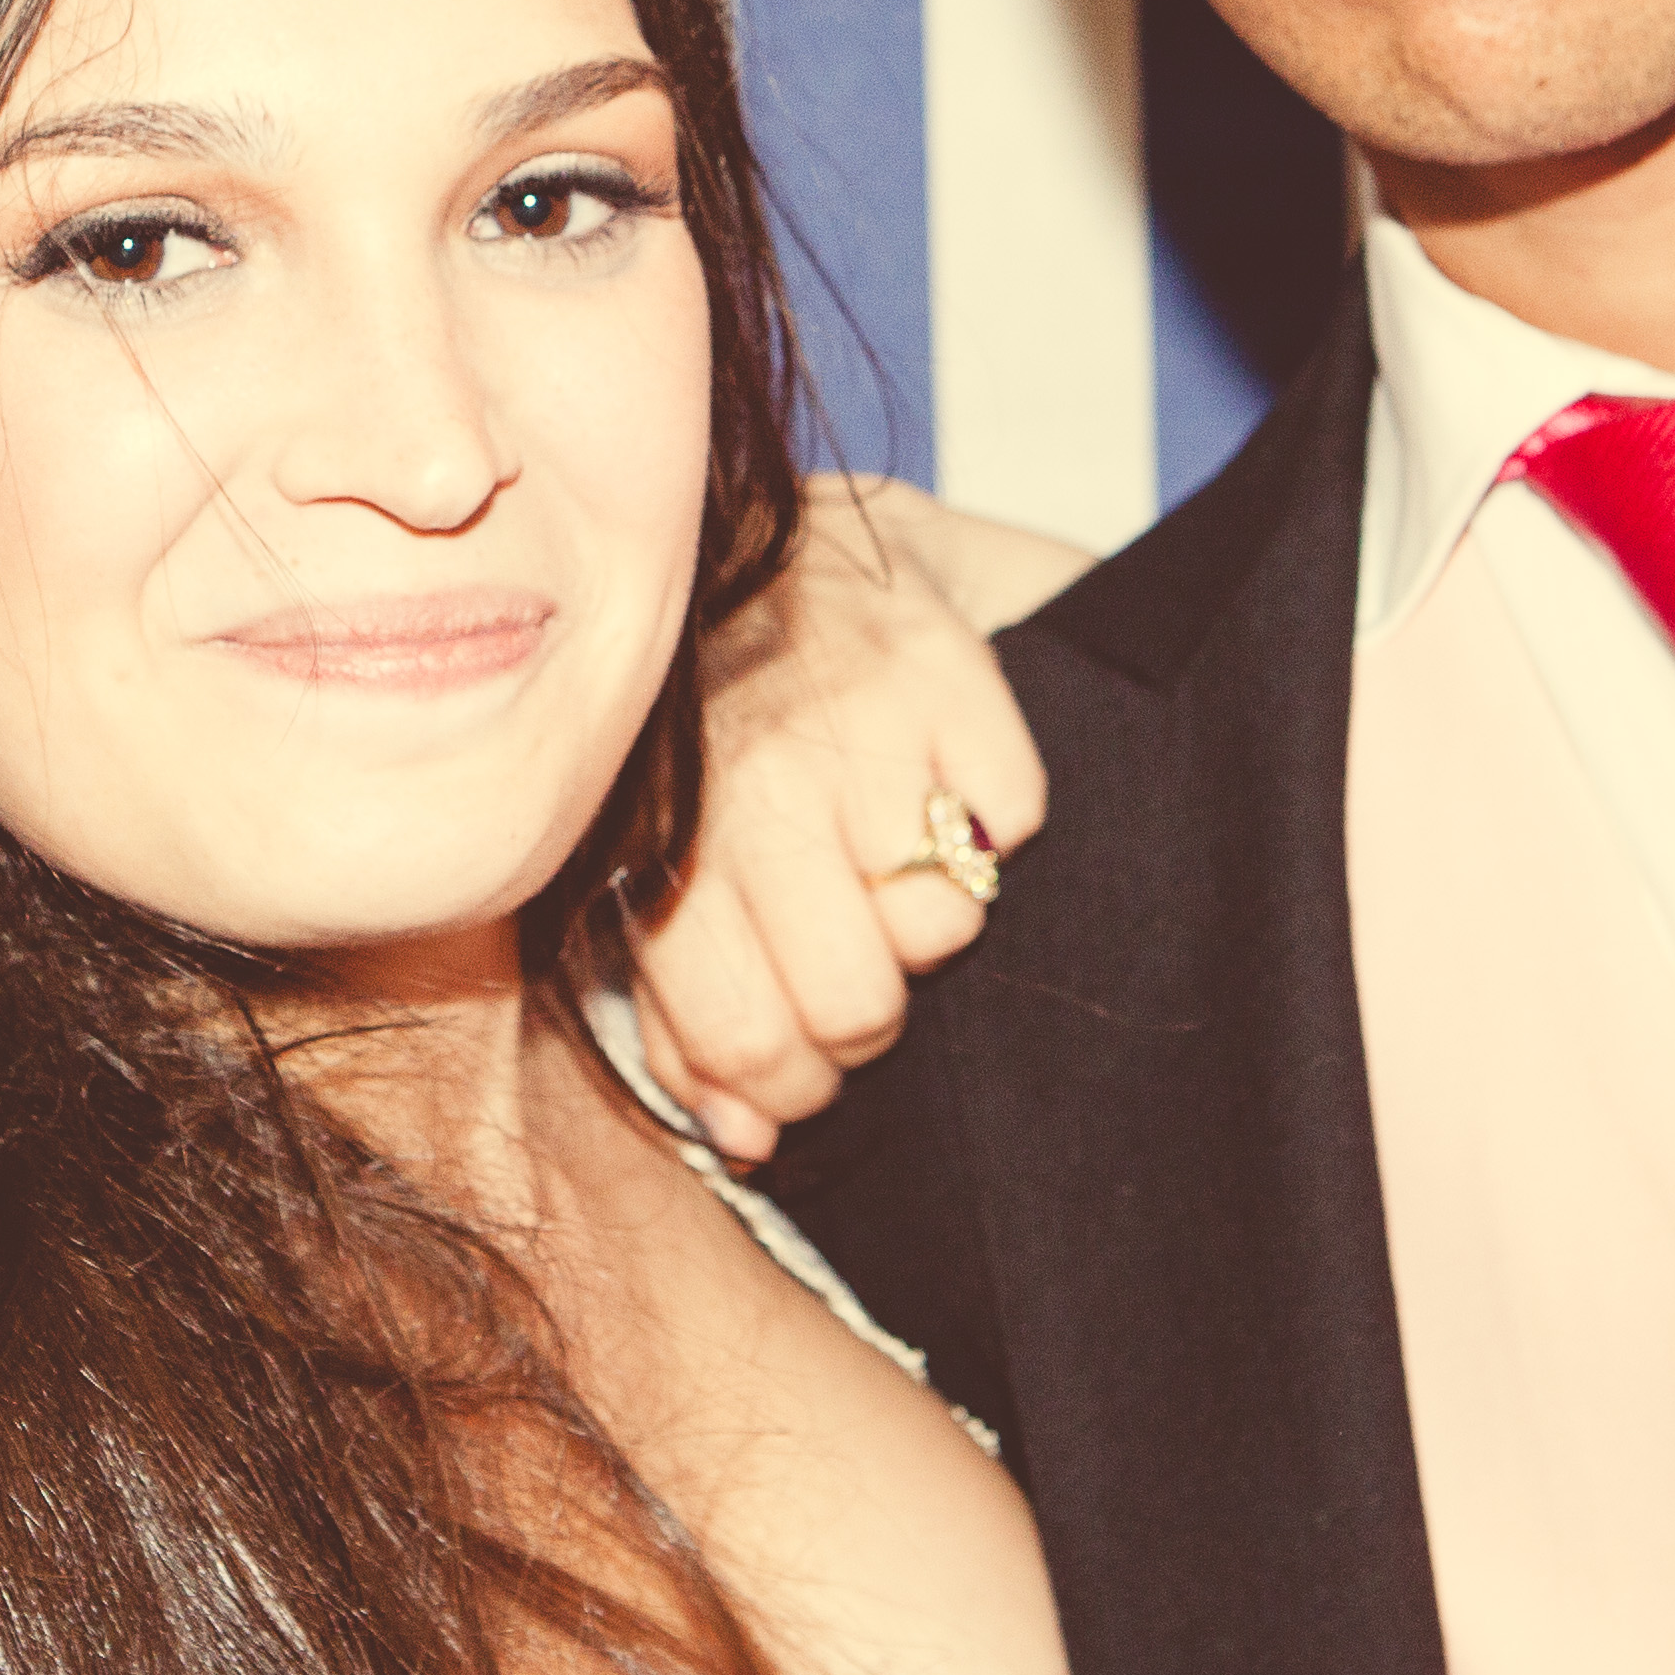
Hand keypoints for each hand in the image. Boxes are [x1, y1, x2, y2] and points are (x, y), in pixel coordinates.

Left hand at [631, 475, 1084, 1159]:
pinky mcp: (954, 669)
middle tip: (859, 964)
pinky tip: (945, 776)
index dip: (792, 1091)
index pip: (751, 1040)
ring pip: (948, 924)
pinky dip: (1000, 812)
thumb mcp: (653, 861)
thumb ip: (680, 1015)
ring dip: (935, 912)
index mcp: (669, 839)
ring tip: (895, 857)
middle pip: (857, 1005)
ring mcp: (860, 726)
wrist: (752, 531)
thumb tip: (748, 1143)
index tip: (802, 1073)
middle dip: (868, 1018)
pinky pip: (1022, 817)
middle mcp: (759, 783)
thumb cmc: (696, 728)